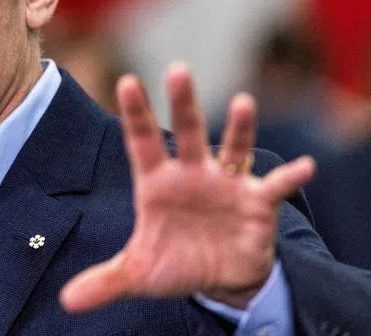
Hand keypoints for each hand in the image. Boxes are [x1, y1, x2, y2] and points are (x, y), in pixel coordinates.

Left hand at [60, 63, 314, 311]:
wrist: (221, 279)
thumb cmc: (176, 262)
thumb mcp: (139, 273)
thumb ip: (104, 281)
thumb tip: (66, 301)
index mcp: (158, 182)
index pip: (143, 141)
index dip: (136, 114)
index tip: (127, 80)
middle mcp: (192, 173)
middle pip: (188, 131)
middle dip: (183, 102)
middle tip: (179, 69)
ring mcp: (226, 184)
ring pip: (232, 148)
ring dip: (239, 127)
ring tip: (242, 103)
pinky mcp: (257, 203)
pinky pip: (274, 187)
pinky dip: (289, 178)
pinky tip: (305, 167)